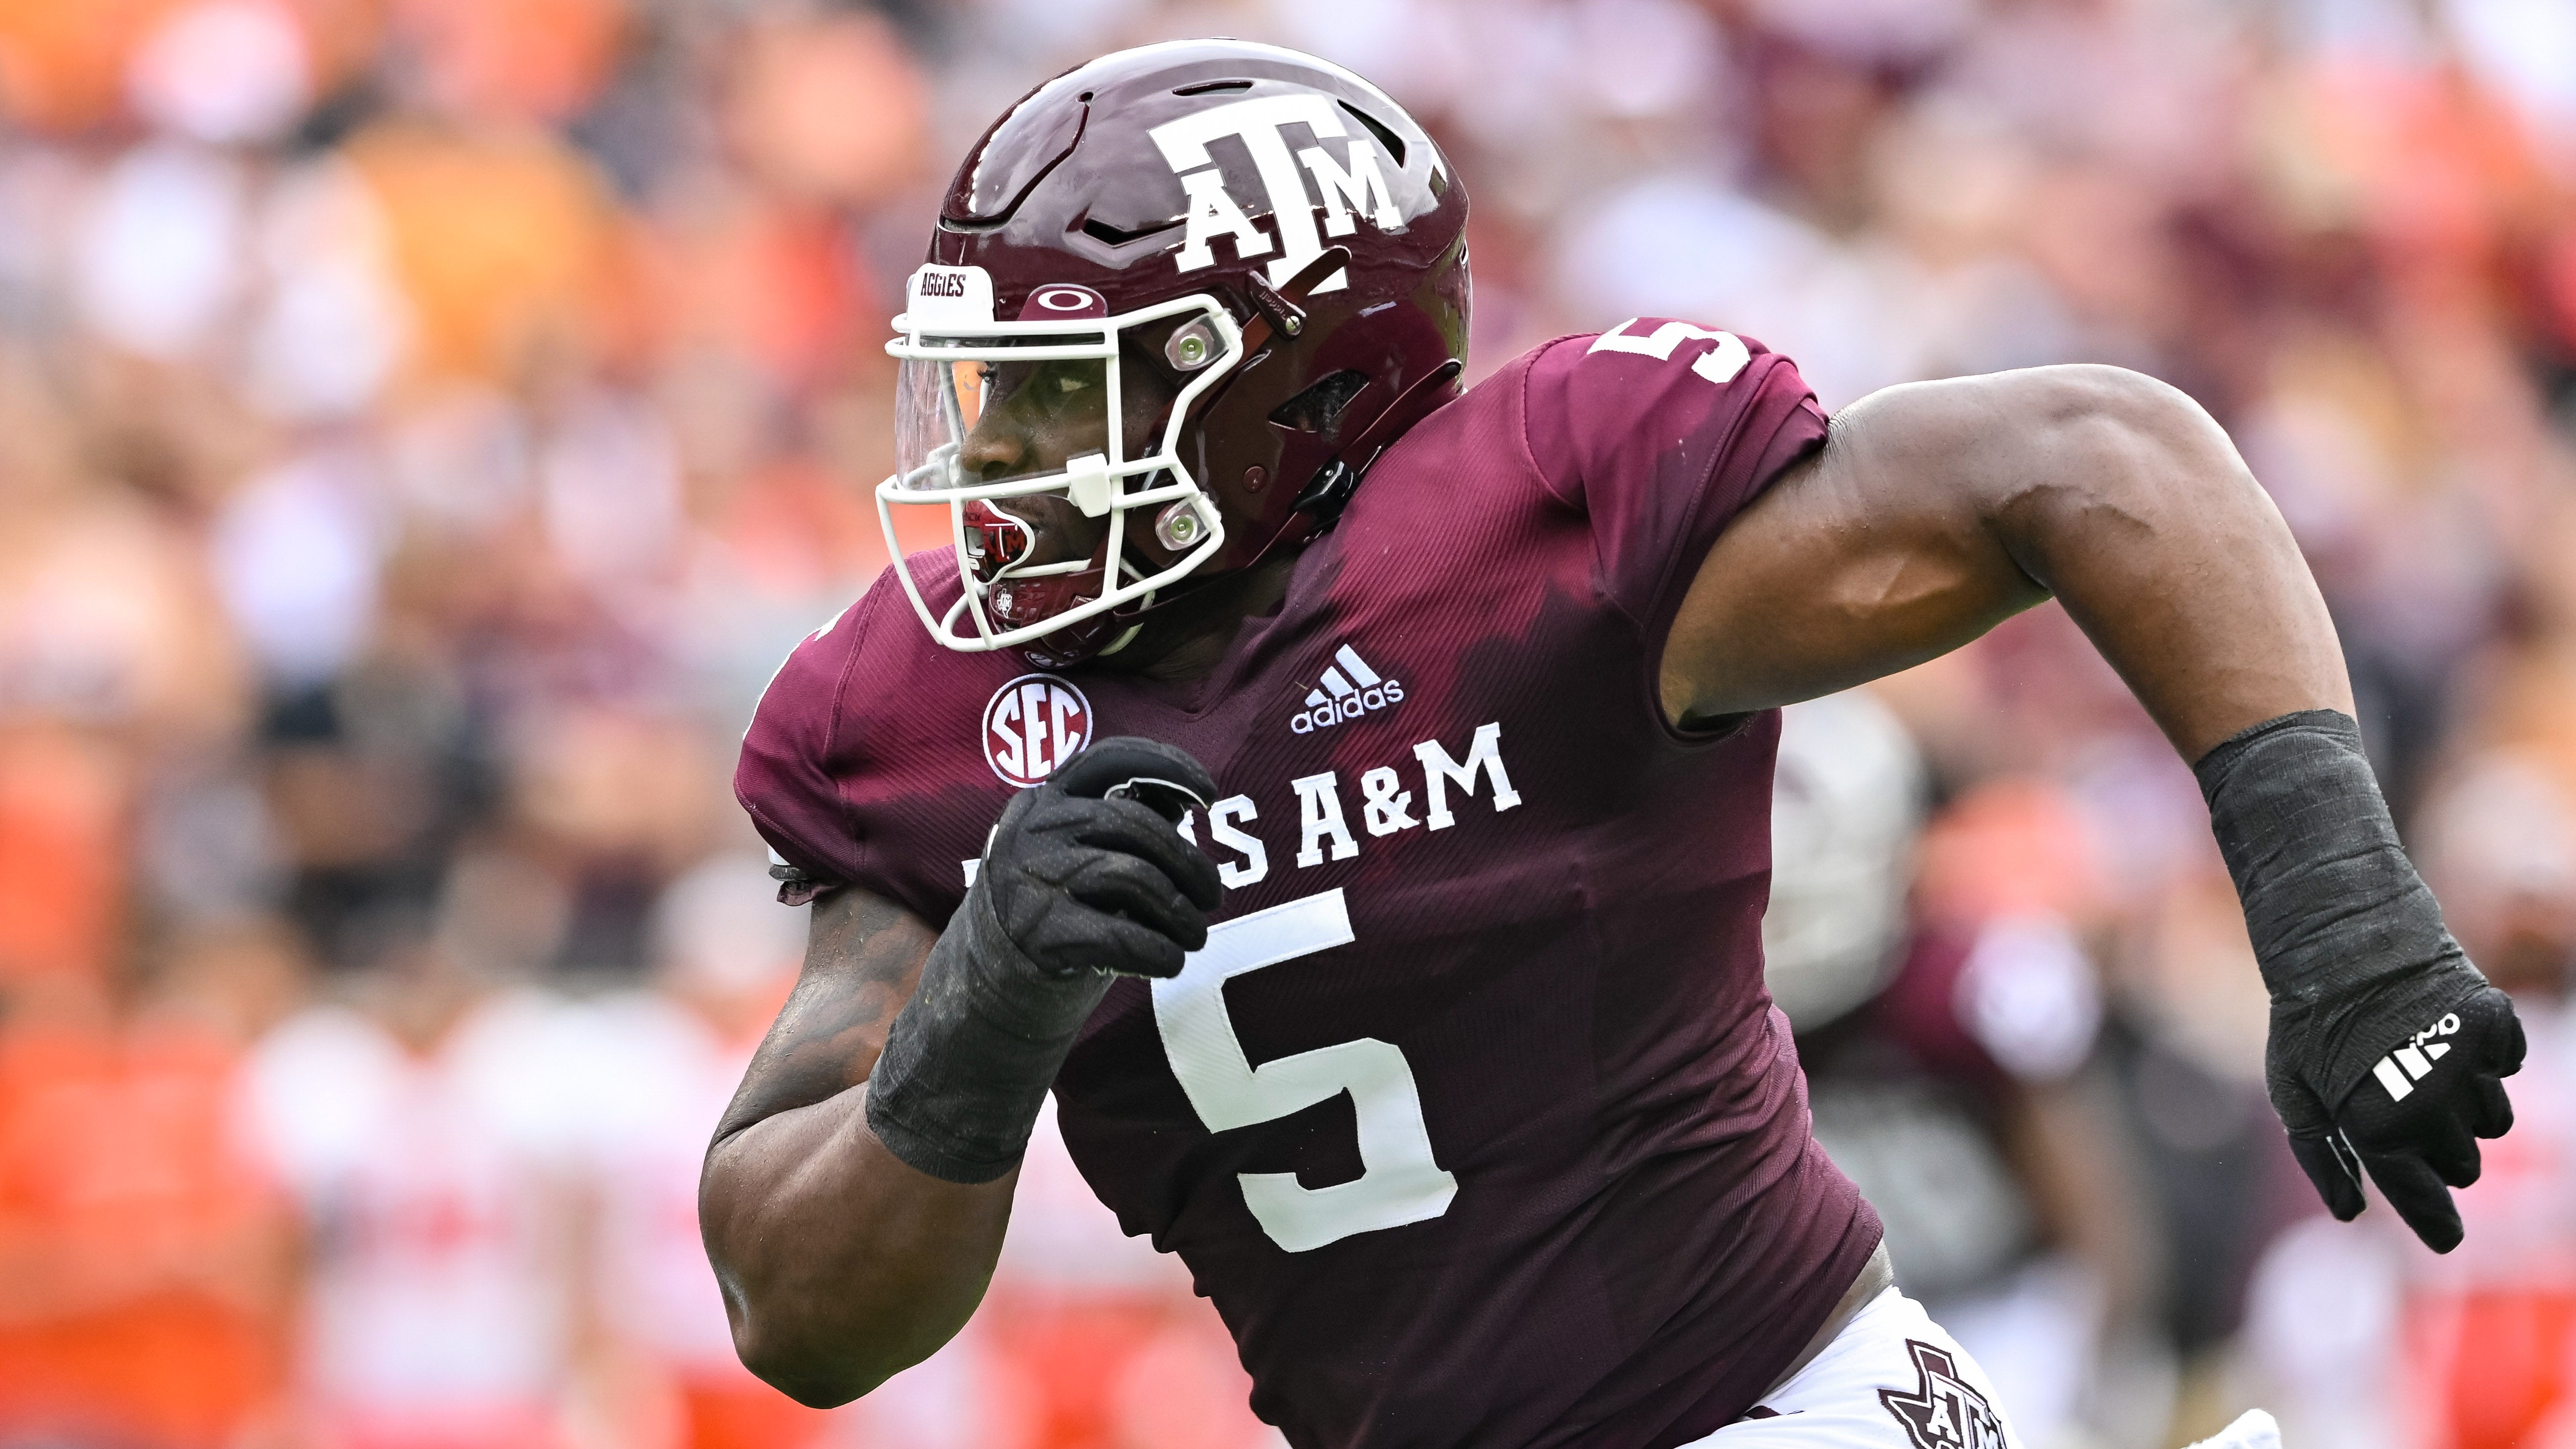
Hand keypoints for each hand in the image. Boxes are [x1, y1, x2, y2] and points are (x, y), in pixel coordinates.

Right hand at [975, 735, 1224, 978]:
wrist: (984, 982)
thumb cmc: (1053, 911)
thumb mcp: (1075, 855)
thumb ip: (1119, 825)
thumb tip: (1181, 802)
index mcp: (1045, 801)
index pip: (1109, 759)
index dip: (1166, 766)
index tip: (1208, 795)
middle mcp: (1032, 830)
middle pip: (1134, 824)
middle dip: (1189, 862)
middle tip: (1212, 897)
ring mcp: (1029, 879)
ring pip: (1134, 878)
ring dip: (1180, 913)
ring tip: (1195, 935)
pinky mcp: (1036, 932)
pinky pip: (1120, 937)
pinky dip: (1159, 952)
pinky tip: (1171, 962)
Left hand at [2269, 968, 2523, 1251]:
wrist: (2340, 938)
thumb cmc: (2308, 1019)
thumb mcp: (2293, 1090)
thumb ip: (2320, 1155)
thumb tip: (2348, 1211)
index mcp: (2377, 1126)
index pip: (2420, 1196)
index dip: (2435, 1223)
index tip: (2447, 1239)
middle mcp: (2431, 1105)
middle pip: (2464, 1165)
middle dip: (2440, 1149)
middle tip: (2406, 1107)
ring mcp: (2468, 1065)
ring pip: (2493, 1122)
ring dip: (2465, 1106)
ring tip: (2421, 1061)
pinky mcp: (2494, 1026)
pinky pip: (2508, 1069)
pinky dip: (2485, 1060)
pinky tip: (2444, 1032)